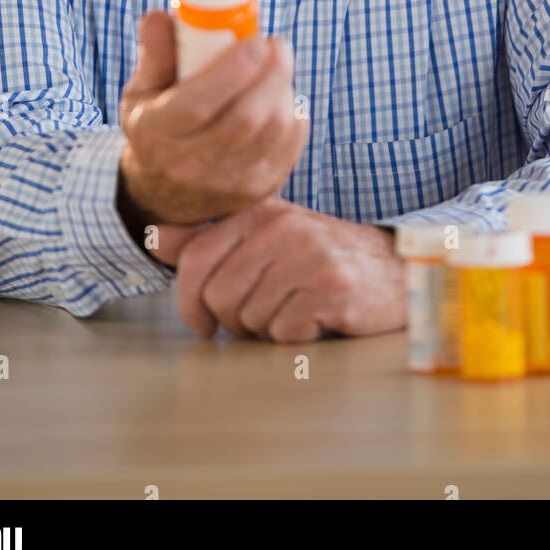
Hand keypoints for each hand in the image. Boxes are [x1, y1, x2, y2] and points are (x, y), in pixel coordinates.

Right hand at [118, 11, 306, 241]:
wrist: (165, 191)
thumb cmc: (157, 126)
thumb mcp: (141, 90)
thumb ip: (155, 52)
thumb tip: (162, 16)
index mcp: (155, 133)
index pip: (197, 104)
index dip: (233, 70)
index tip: (255, 40)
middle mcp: (189, 164)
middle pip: (245, 119)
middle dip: (271, 73)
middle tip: (277, 44)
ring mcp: (227, 183)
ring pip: (273, 130)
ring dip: (284, 89)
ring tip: (278, 65)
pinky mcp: (258, 189)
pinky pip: (290, 145)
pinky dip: (294, 114)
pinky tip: (282, 95)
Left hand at [151, 197, 405, 342]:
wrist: (395, 270)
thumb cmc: (321, 257)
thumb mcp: (264, 237)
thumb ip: (208, 238)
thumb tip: (154, 237)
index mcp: (260, 212)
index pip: (195, 259)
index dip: (188, 301)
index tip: (202, 322)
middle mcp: (282, 227)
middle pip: (218, 296)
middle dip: (233, 320)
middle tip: (261, 316)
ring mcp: (308, 256)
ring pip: (249, 318)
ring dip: (267, 329)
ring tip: (294, 310)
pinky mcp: (332, 288)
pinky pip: (284, 333)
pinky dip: (296, 337)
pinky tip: (317, 319)